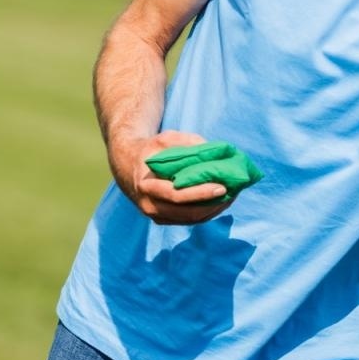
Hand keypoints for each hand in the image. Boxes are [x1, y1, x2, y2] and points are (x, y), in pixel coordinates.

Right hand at [112, 130, 234, 225]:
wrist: (127, 165)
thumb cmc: (151, 149)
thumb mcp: (166, 139)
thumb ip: (189, 143)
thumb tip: (216, 152)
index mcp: (146, 185)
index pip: (176, 195)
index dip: (200, 193)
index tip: (222, 187)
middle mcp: (149, 205)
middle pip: (186, 213)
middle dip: (212, 205)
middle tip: (231, 193)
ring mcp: (155, 216)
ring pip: (190, 220)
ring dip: (212, 210)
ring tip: (230, 197)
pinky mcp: (163, 219)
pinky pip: (188, 220)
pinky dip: (205, 212)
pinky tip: (219, 201)